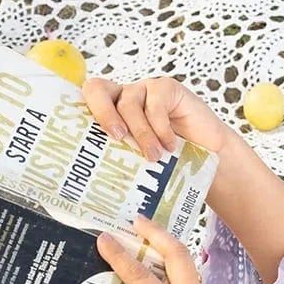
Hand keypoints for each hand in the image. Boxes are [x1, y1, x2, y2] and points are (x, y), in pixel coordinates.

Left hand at [82, 74, 228, 159]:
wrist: (206, 160)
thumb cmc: (168, 164)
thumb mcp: (136, 165)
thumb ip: (117, 164)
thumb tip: (87, 195)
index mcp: (108, 114)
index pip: (83, 104)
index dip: (77, 113)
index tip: (82, 141)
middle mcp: (122, 97)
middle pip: (97, 89)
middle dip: (103, 113)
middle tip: (116, 137)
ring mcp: (144, 90)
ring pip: (129, 102)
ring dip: (140, 133)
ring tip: (152, 158)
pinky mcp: (167, 88)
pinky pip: (156, 102)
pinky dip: (161, 127)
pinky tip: (169, 146)